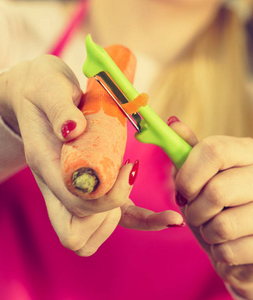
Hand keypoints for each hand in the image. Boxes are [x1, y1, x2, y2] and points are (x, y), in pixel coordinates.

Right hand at [0, 55, 182, 255]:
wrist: (33, 94)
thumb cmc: (42, 89)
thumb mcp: (49, 88)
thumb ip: (60, 108)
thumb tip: (74, 128)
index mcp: (45, 164)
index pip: (75, 202)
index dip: (107, 195)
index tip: (129, 165)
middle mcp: (54, 186)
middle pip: (75, 234)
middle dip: (107, 217)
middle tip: (125, 180)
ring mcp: (67, 191)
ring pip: (88, 236)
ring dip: (117, 219)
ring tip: (129, 180)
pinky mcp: (86, 187)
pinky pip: (109, 218)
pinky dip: (137, 221)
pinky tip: (164, 217)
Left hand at [170, 120, 252, 298]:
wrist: (249, 243)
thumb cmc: (221, 205)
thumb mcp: (204, 176)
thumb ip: (189, 153)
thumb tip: (172, 123)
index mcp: (249, 154)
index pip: (214, 151)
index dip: (189, 174)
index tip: (184, 189)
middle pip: (216, 192)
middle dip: (194, 210)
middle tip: (198, 213)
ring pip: (221, 227)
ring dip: (207, 234)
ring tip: (216, 230)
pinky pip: (230, 253)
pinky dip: (220, 255)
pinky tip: (231, 246)